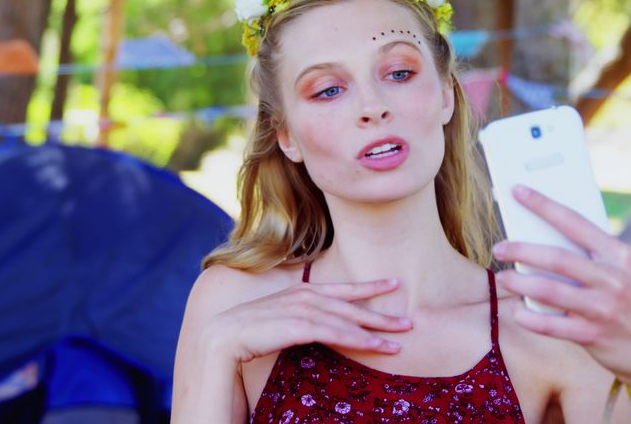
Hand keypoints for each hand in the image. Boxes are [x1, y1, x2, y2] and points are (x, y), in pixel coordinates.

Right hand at [201, 277, 412, 364]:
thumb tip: (318, 326)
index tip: (393, 284)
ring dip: (373, 330)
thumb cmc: (250, 335)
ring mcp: (296, 309)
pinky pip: (331, 332)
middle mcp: (300, 296)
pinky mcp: (292, 325)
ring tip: (399, 341)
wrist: (221, 340)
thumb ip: (300, 321)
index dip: (367, 287)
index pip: (339, 288)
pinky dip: (355, 338)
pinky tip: (373, 345)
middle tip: (409, 319)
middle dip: (379, 312)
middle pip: (348, 303)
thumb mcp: (279, 323)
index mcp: (299, 292)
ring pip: (344, 319)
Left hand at [493, 185, 630, 390]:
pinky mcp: (593, 335)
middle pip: (556, 258)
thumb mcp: (622, 270)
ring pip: (549, 290)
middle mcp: (612, 278)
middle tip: (499, 248)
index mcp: (618, 254)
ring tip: (504, 278)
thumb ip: (591, 254)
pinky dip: (529, 317)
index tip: (518, 191)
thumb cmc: (629, 301)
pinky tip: (517, 311)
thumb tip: (542, 234)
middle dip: (521, 250)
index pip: (575, 222)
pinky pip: (550, 325)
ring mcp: (603, 308)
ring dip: (519, 283)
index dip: (543, 205)